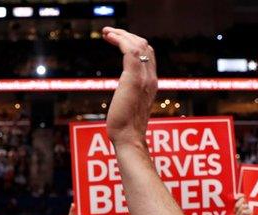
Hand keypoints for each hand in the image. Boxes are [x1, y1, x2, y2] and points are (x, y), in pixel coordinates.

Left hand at [103, 27, 156, 145]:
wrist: (128, 138)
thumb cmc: (125, 129)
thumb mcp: (129, 107)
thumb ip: (130, 94)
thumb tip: (124, 94)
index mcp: (151, 84)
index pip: (149, 55)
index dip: (134, 43)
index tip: (118, 40)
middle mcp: (151, 78)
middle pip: (145, 46)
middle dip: (127, 35)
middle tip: (109, 33)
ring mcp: (144, 78)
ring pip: (138, 45)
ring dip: (121, 34)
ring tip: (106, 32)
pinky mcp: (133, 79)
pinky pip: (130, 51)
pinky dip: (119, 40)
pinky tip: (109, 37)